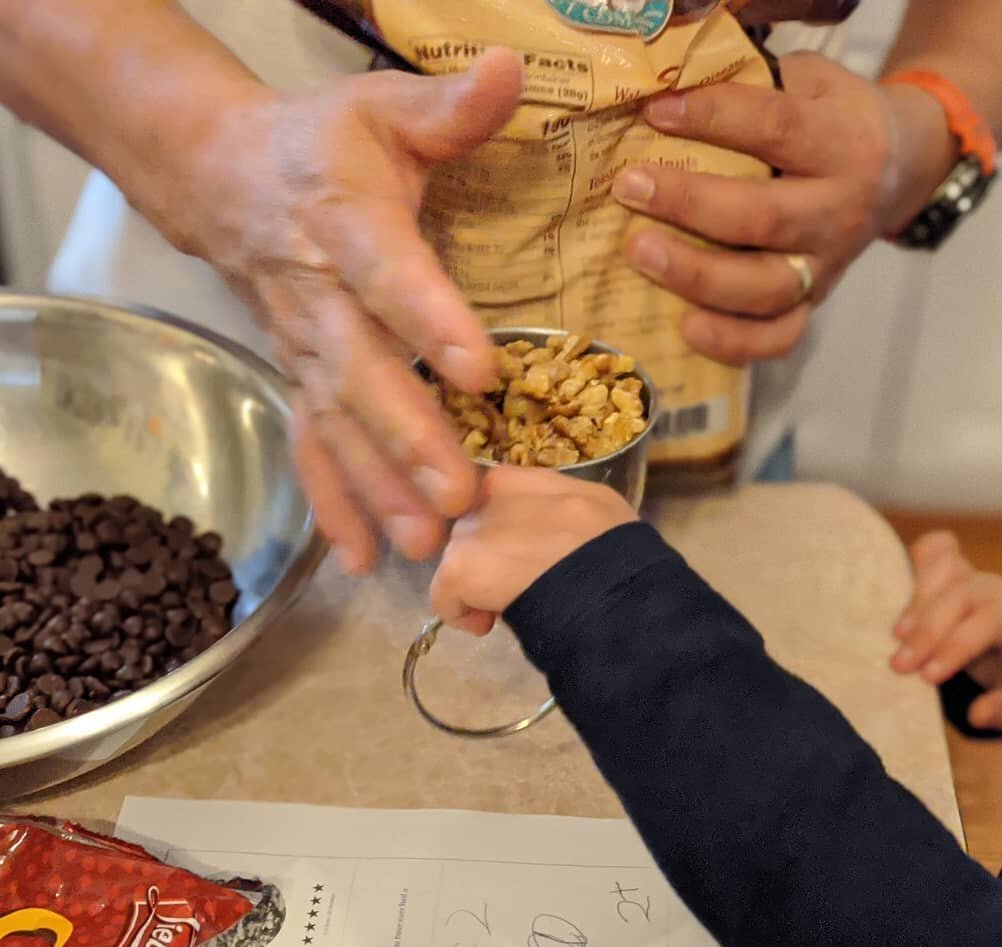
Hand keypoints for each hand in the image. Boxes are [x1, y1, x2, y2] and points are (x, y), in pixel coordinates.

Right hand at [176, 52, 523, 573]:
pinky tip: (362, 559)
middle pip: (362, 373)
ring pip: (338, 426)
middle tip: (459, 494)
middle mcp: (317, 297)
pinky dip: (333, 504)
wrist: (225, 177)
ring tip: (423, 543)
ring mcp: (303, 349)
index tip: (480, 369)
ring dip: (378, 489)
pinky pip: (312, 448)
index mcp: (345, 223)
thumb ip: (450, 107)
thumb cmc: (324, 145)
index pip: (389, 275)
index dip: (431, 320)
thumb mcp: (384, 110)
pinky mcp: (299, 380)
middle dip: (410, 438)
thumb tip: (512, 69)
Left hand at [429, 468, 638, 636]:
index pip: (511, 491)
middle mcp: (520, 494)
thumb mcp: (615, 537)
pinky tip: (487, 624)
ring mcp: (487, 525)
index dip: (510, 526)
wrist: (625, 614)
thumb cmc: (632, 589)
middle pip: (480, 519)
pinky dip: (459, 613)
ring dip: (475, 582)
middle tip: (518, 588)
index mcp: (567, 489)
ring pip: (460, 552)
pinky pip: (443, 591)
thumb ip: (576, 526)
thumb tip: (551, 549)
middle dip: (491, 554)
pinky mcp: (464, 561)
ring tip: (507, 607)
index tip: (527, 558)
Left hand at [610, 51, 955, 365]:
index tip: (657, 112)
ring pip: (764, 288)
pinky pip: (777, 338)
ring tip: (639, 251)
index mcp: (842, 144)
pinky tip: (685, 326)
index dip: (715, 120)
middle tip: (629, 187)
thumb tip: (669, 83)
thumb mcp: (811, 81)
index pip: (776, 130)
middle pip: (763, 218)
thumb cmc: (832, 118)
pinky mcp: (813, 302)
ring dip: (696, 275)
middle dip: (689, 204)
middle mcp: (839, 211)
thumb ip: (756, 83)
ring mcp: (827, 265)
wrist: (898, 168)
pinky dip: (732, 341)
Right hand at [891, 533, 1001, 732]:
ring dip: (916, 600)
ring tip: (895, 636)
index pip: (989, 623)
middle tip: (899, 667)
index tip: (928, 677)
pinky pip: (935, 550)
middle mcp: (999, 590)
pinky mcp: (955, 571)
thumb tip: (978, 714)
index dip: (956, 647)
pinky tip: (897, 591)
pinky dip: (916, 562)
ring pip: (944, 569)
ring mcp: (975, 575)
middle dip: (928, 629)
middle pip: (961, 595)